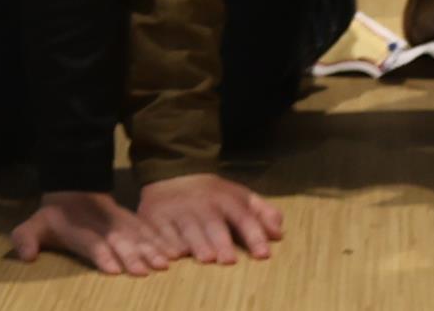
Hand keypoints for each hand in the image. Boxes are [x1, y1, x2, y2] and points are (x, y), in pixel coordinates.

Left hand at [9, 190, 172, 276]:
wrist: (74, 188)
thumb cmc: (54, 217)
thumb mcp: (33, 225)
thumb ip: (26, 238)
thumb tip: (26, 255)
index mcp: (78, 229)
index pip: (91, 242)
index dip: (102, 254)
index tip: (113, 269)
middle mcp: (102, 225)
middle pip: (119, 240)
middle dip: (133, 255)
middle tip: (145, 271)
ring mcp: (119, 221)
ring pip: (137, 234)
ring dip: (151, 249)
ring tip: (163, 264)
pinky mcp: (131, 221)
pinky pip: (148, 230)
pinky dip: (160, 240)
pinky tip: (171, 252)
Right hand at [137, 173, 283, 264]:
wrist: (171, 173)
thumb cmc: (210, 195)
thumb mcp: (237, 196)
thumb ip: (259, 212)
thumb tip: (278, 231)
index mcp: (225, 198)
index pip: (243, 216)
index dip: (254, 234)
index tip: (263, 254)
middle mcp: (202, 204)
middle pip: (213, 222)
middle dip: (221, 240)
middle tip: (229, 260)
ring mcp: (177, 210)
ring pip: (188, 227)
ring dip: (197, 243)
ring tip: (206, 258)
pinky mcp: (155, 218)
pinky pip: (160, 232)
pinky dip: (166, 243)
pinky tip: (173, 255)